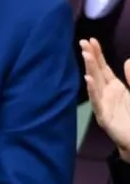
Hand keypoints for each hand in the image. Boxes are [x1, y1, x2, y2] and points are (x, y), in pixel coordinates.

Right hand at [80, 38, 129, 160]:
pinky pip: (97, 102)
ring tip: (85, 55)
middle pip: (97, 73)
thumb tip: (127, 60)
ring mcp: (103, 105)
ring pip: (95, 84)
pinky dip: (92, 91)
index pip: (103, 67)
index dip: (97, 54)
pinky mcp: (104, 117)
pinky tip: (88, 80)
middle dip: (90, 58)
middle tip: (83, 42)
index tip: (91, 40)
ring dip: (89, 70)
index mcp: (114, 87)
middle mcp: (106, 94)